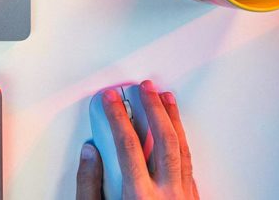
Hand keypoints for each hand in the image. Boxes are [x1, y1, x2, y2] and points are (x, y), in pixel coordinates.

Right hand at [76, 81, 198, 199]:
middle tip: (146, 89)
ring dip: (173, 120)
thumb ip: (89, 184)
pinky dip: (182, 142)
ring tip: (166, 100)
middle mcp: (166, 194)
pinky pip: (189, 164)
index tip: (110, 100)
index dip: (117, 117)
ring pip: (182, 149)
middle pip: (162, 140)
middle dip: (153, 108)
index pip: (128, 145)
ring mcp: (183, 196)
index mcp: (139, 196)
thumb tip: (89, 155)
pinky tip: (178, 132)